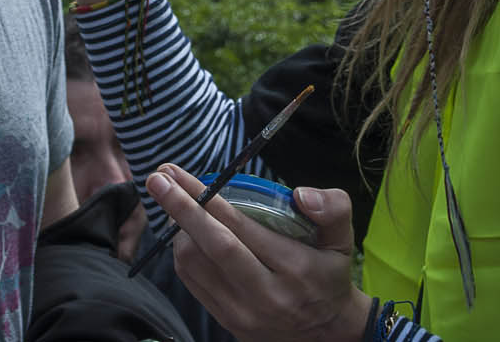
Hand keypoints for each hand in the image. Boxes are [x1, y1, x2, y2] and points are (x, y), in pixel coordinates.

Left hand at [147, 163, 374, 341]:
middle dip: (179, 208)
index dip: (205, 198)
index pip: (240, 228)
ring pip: (194, 265)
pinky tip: (185, 232)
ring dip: (178, 229)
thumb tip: (300, 193)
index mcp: (294, 269)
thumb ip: (333, 208)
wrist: (327, 333)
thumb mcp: (342, 239)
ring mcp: (242, 313)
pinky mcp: (227, 322)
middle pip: (211, 247)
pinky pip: (192, 282)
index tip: (176, 174)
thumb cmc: (329, 274)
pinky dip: (183, 252)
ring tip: (175, 202)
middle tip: (157, 178)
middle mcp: (265, 295)